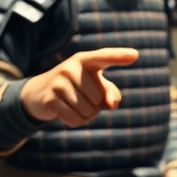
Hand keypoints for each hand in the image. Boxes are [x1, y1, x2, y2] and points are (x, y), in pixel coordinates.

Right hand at [20, 48, 138, 126]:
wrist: (40, 92)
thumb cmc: (79, 87)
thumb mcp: (97, 87)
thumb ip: (112, 94)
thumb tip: (111, 104)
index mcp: (86, 60)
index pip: (104, 57)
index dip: (119, 57)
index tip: (135, 55)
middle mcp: (71, 67)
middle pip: (99, 98)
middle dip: (95, 105)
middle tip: (82, 97)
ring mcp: (58, 82)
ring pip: (88, 111)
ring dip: (86, 114)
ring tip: (74, 103)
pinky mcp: (50, 98)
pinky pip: (75, 119)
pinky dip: (76, 121)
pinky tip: (66, 111)